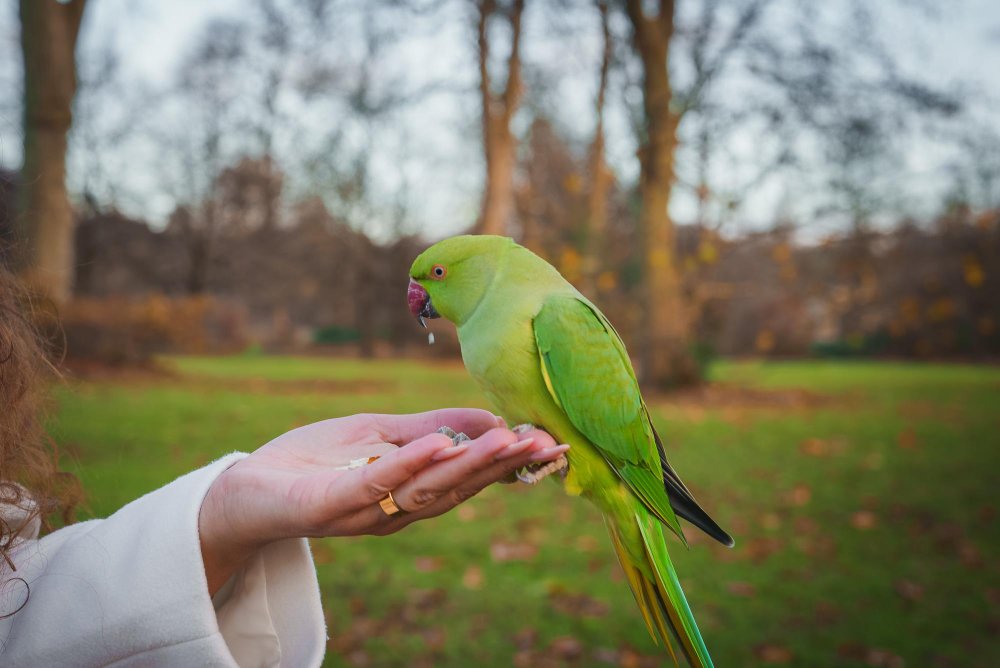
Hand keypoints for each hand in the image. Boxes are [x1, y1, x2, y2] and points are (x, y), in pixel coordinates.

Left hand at [198, 408, 566, 593]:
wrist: (246, 488)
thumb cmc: (317, 459)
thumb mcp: (381, 434)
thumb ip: (432, 426)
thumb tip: (491, 416)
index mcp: (413, 493)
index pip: (470, 477)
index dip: (511, 462)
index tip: (552, 443)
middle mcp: (397, 510)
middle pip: (457, 487)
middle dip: (503, 465)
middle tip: (545, 442)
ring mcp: (365, 510)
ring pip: (425, 489)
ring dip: (468, 464)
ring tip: (507, 440)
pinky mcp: (328, 504)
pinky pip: (374, 484)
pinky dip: (407, 465)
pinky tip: (436, 444)